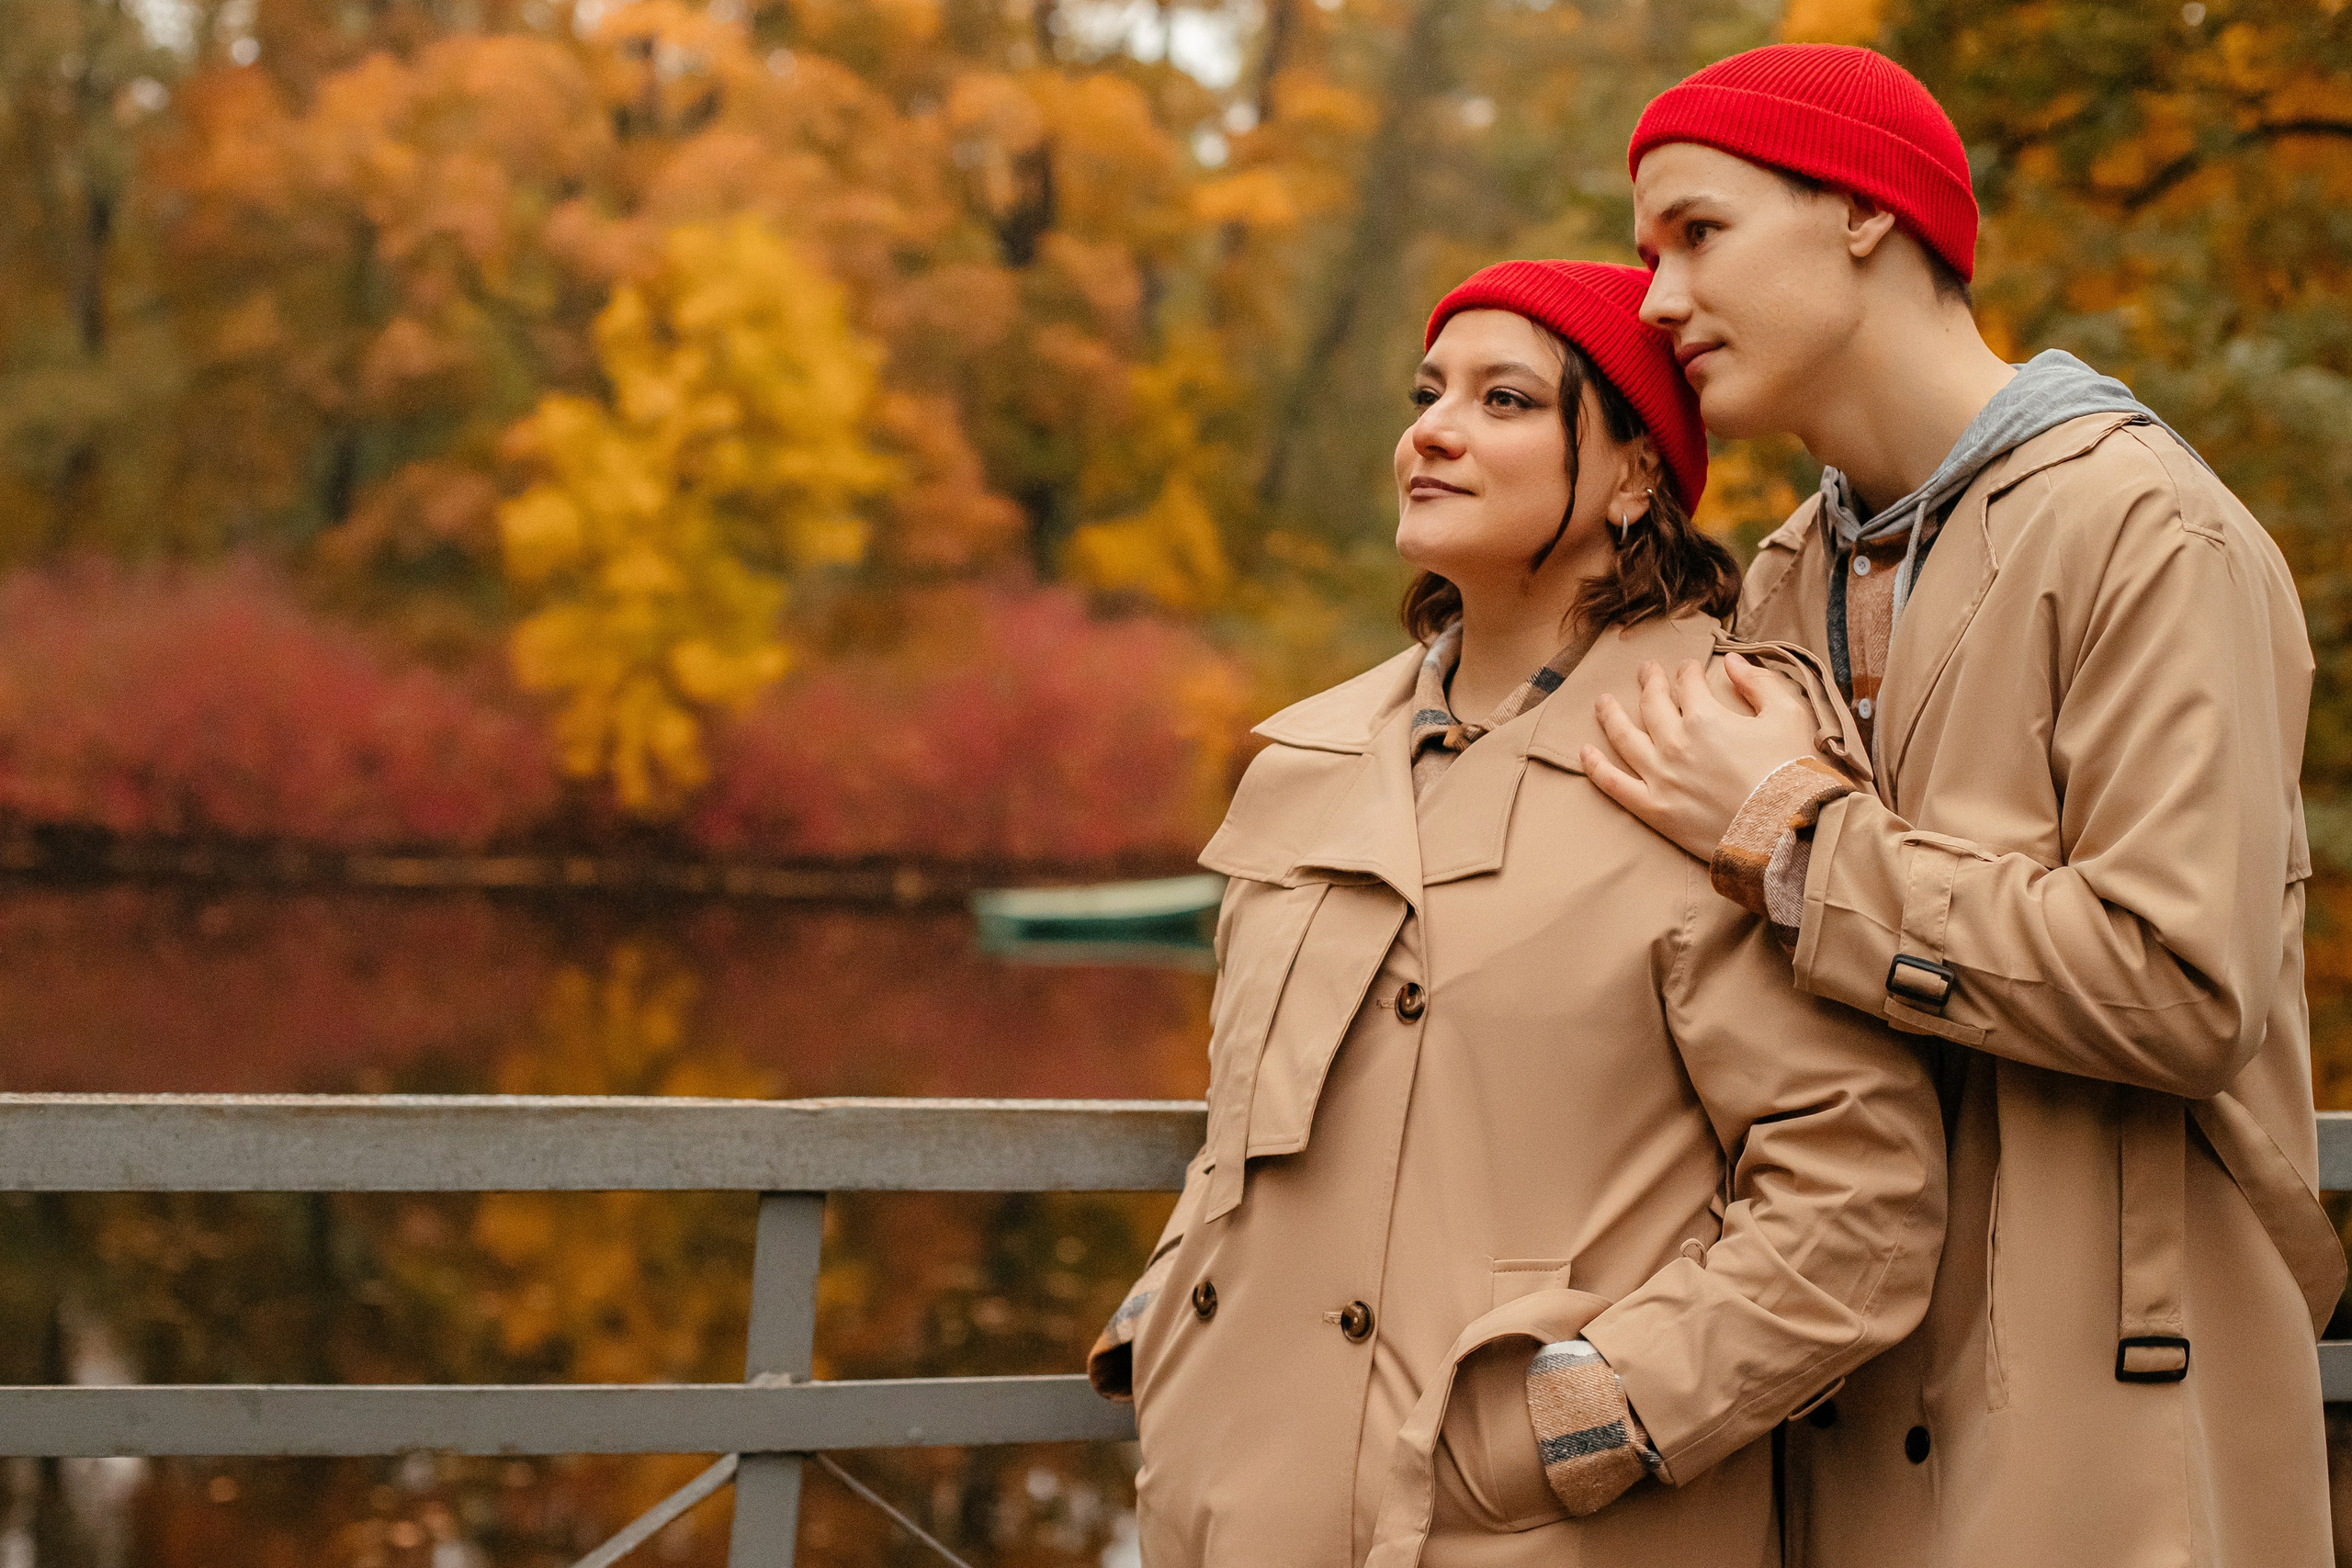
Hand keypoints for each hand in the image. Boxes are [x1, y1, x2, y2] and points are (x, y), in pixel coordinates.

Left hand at [1580, 652, 1821, 861]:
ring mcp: (1660, 777)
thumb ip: (1759, 683)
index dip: (1687, 671)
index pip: (1688, 683)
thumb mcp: (1788, 715)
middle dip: (1649, 683)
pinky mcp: (1655, 810)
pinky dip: (1595, 767)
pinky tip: (1584, 752)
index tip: (1689, 668)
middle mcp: (1675, 743)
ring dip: (1611, 716)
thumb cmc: (1794, 772)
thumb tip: (1734, 661)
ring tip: (1602, 702)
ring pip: (1624, 738)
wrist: (1789, 832)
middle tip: (1645, 671)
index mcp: (1705, 717)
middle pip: (1652, 704)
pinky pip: (1614, 785)